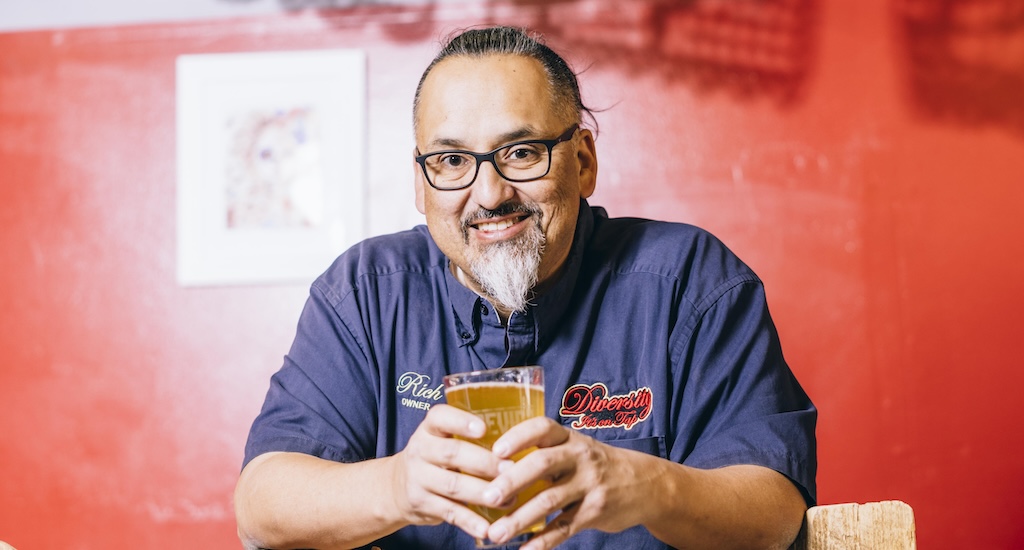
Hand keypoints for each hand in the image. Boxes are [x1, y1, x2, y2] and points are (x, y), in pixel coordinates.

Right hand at [389, 404, 511, 539]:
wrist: (396, 487)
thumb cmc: (434, 457)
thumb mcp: (441, 438)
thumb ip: (467, 435)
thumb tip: (519, 436)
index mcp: (429, 429)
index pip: (439, 417)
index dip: (461, 421)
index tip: (483, 429)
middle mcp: (420, 450)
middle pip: (452, 453)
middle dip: (484, 462)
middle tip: (510, 468)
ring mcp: (419, 478)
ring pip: (453, 485)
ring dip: (483, 493)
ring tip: (508, 499)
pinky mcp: (422, 504)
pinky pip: (449, 512)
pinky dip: (470, 521)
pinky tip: (487, 527)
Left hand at [480, 417, 662, 548]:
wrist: (646, 484)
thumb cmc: (597, 464)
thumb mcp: (576, 448)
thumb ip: (545, 453)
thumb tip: (494, 465)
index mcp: (569, 438)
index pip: (542, 428)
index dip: (518, 437)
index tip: (495, 450)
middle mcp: (580, 457)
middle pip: (542, 464)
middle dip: (512, 481)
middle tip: (487, 496)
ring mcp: (589, 485)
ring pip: (550, 501)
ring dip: (519, 519)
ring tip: (495, 534)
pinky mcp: (595, 512)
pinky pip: (565, 528)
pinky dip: (543, 542)